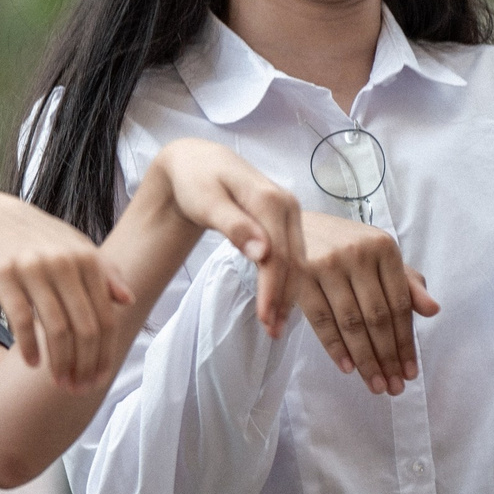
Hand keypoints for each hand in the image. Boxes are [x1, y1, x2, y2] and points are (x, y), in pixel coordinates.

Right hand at [0, 189, 133, 392]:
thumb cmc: (30, 237)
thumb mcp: (69, 246)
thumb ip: (102, 270)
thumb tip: (128, 300)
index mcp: (86, 257)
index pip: (106, 318)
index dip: (105, 355)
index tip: (99, 380)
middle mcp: (63, 261)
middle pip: (86, 328)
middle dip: (85, 365)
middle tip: (79, 389)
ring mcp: (33, 268)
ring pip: (57, 329)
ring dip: (60, 363)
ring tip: (59, 382)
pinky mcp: (4, 276)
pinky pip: (23, 321)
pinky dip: (30, 347)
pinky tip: (32, 364)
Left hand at [137, 139, 306, 334]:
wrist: (198, 161)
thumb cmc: (197, 180)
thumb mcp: (207, 200)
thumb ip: (234, 226)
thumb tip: (262, 254)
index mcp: (270, 199)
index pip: (279, 253)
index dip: (273, 289)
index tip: (265, 319)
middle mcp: (288, 205)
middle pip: (292, 260)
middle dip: (283, 298)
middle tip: (272, 332)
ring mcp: (289, 213)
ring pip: (296, 261)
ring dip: (287, 294)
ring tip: (276, 327)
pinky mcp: (285, 221)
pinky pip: (291, 255)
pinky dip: (285, 281)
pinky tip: (278, 304)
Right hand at [294, 212, 437, 394]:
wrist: (289, 224)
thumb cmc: (342, 245)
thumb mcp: (377, 256)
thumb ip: (406, 282)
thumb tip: (433, 310)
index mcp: (383, 247)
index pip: (400, 304)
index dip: (406, 341)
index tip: (410, 372)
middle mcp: (357, 253)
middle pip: (377, 317)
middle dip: (388, 357)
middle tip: (394, 387)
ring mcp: (326, 264)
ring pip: (351, 323)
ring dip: (365, 359)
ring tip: (375, 385)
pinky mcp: (298, 275)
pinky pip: (321, 319)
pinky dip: (334, 347)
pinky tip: (347, 368)